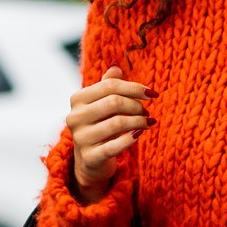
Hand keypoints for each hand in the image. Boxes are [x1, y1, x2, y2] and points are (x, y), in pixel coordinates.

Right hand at [66, 65, 155, 203]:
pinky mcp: (90, 157)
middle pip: (114, 102)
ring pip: (117, 123)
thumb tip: (116, 66)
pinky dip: (131, 138)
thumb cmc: (100, 125)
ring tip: (147, 122)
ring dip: (138, 121)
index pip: (109, 85)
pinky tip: (140, 134)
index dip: (134, 87)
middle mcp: (75, 117)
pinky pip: (115, 146)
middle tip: (147, 111)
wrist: (90, 160)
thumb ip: (108, 85)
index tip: (151, 94)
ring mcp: (81, 138)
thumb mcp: (102, 103)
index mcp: (78, 99)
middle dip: (136, 105)